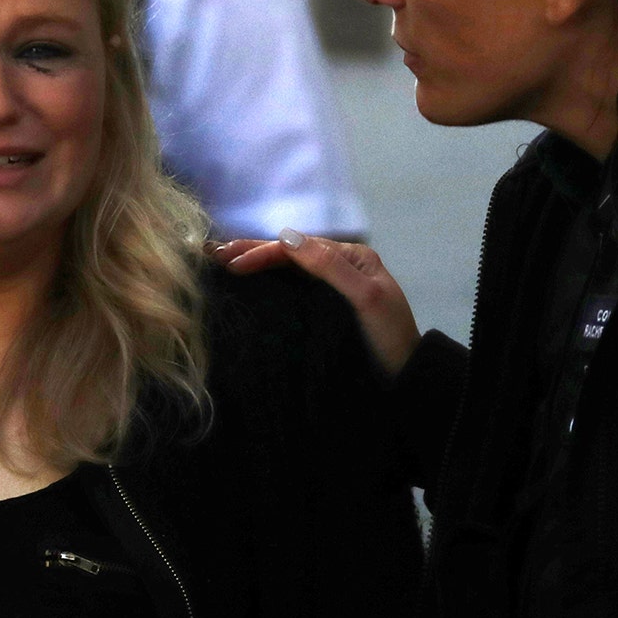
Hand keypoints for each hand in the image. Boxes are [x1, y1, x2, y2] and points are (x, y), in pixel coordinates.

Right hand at [215, 230, 420, 375]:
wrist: (405, 379)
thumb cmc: (390, 337)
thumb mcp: (366, 298)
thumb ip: (330, 267)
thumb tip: (287, 238)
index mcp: (352, 258)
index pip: (299, 247)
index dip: (263, 251)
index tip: (231, 263)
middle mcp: (339, 268)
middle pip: (289, 254)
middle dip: (251, 251)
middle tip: (212, 254)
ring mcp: (330, 290)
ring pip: (287, 271)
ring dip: (255, 265)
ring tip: (221, 264)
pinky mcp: (324, 311)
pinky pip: (291, 290)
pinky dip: (266, 284)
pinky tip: (247, 287)